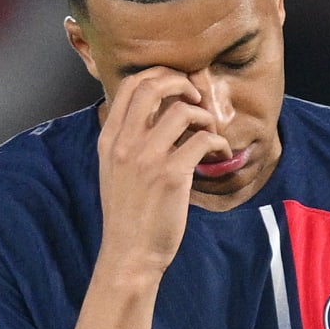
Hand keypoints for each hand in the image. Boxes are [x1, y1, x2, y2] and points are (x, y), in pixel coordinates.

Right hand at [95, 67, 231, 278]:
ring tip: (209, 131)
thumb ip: (127, 141)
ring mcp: (147, 158)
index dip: (158, 75)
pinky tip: (220, 153)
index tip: (176, 86)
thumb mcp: (113, 170)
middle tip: (196, 98)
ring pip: (182, 111)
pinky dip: (217, 142)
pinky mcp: (172, 175)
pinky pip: (202, 140)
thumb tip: (154, 113)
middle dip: (181, 83)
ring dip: (204, 116)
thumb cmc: (127, 214)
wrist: (129, 253)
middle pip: (153, 86)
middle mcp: (125, 143)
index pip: (130, 85)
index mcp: (109, 139)